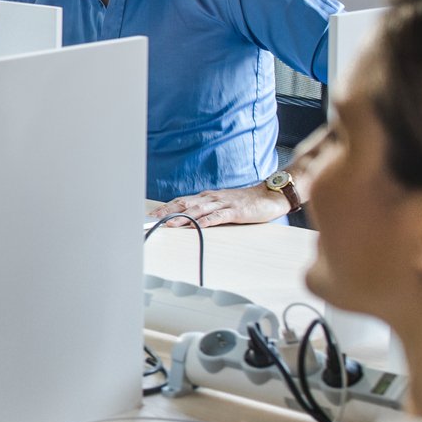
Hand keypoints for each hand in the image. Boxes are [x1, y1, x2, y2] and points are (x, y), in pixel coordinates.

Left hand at [148, 185, 289, 227]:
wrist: (269, 195)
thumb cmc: (245, 202)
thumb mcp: (221, 204)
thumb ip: (206, 209)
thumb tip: (188, 218)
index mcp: (207, 197)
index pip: (182, 201)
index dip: (166, 207)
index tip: (152, 215)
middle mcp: (212, 198)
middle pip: (185, 204)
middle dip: (168, 211)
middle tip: (153, 219)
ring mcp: (223, 203)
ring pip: (199, 209)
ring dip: (183, 217)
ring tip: (170, 224)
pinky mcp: (235, 211)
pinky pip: (219, 216)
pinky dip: (208, 221)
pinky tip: (198, 226)